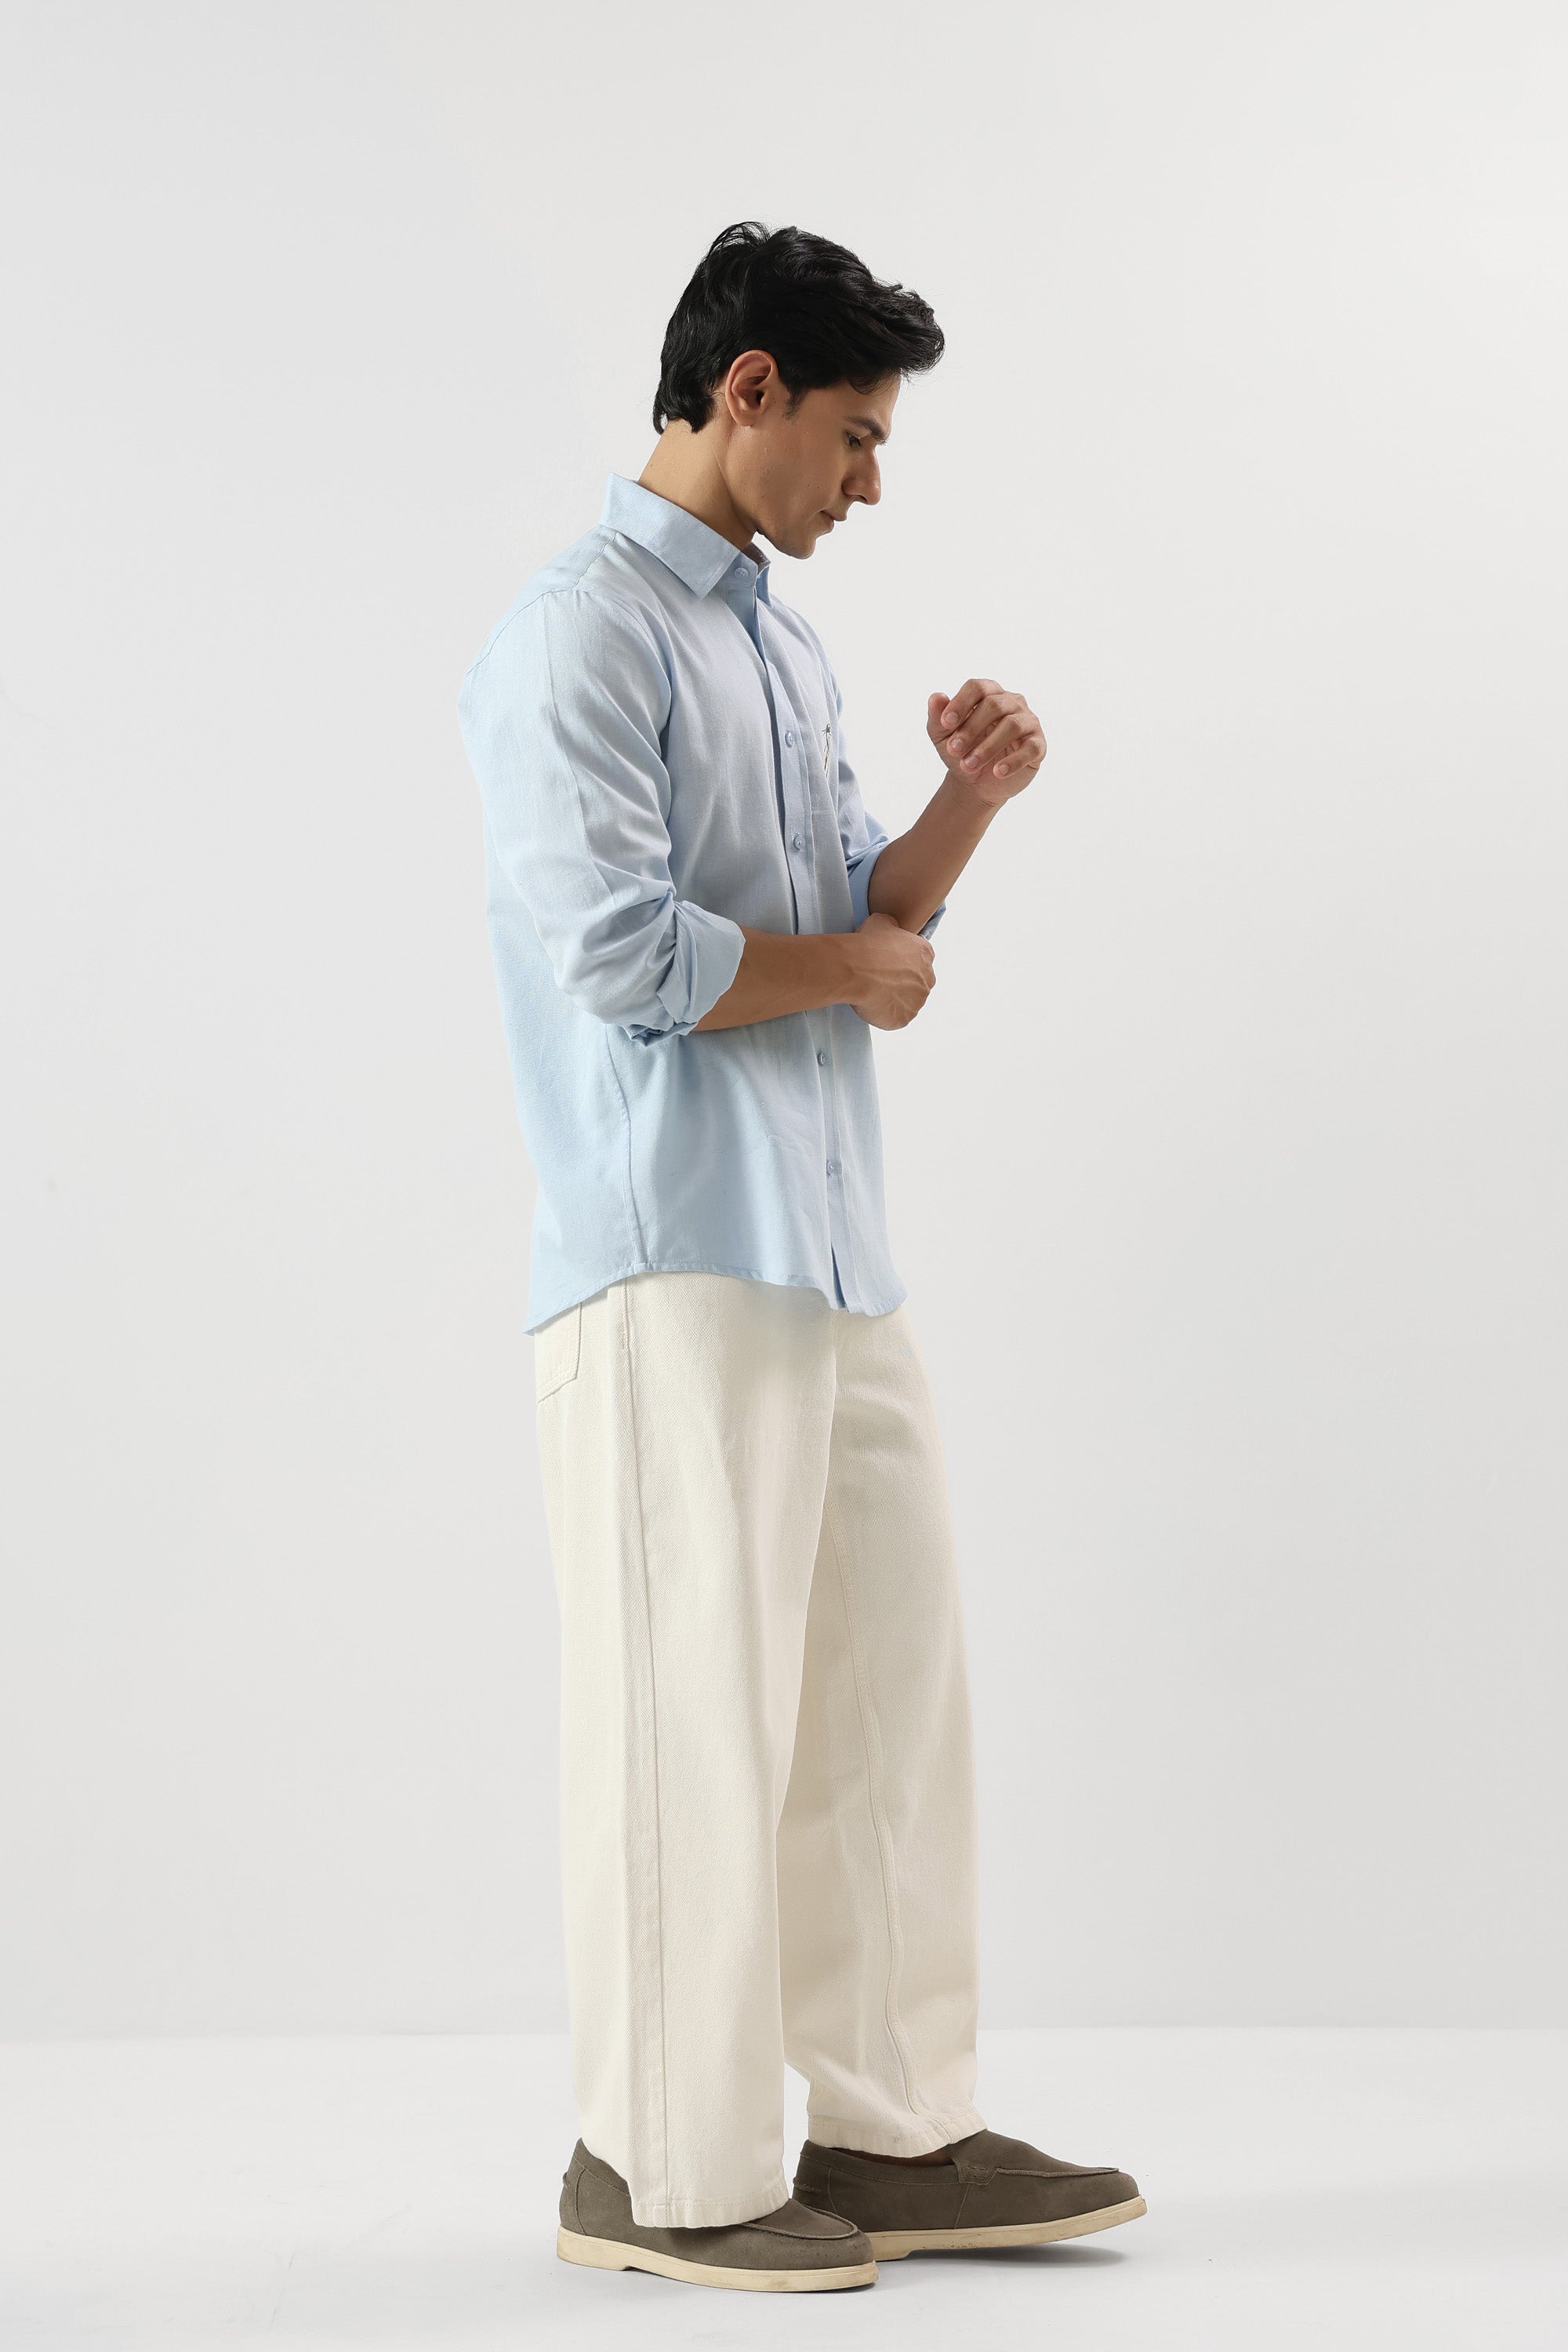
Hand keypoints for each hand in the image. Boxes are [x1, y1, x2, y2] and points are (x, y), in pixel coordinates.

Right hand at [844, 911, 935, 1030]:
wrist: (856, 969)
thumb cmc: (868, 944)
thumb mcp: (882, 921)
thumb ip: (893, 928)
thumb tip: (891, 930)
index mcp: (925, 954)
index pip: (918, 960)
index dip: (901, 962)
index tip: (887, 963)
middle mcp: (927, 979)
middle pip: (916, 983)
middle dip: (900, 983)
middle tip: (878, 979)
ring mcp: (917, 1002)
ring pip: (907, 1002)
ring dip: (894, 999)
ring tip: (873, 992)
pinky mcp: (904, 1019)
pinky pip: (896, 1018)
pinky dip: (885, 1015)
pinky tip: (871, 1004)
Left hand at [927, 678, 1046, 804]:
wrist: (975, 783)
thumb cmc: (961, 750)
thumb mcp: (943, 736)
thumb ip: (937, 717)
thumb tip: (935, 697)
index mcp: (989, 693)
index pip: (977, 687)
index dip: (960, 703)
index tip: (945, 723)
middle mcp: (1012, 702)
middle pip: (993, 705)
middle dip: (970, 729)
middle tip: (954, 750)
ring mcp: (1028, 722)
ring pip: (1012, 725)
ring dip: (987, 747)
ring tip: (969, 765)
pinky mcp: (1037, 745)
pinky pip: (1030, 748)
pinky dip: (1013, 761)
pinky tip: (997, 772)